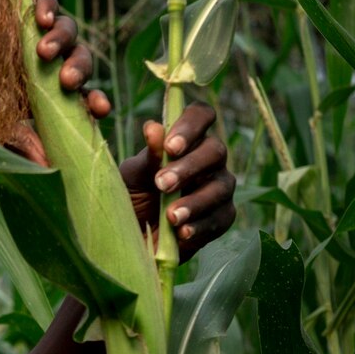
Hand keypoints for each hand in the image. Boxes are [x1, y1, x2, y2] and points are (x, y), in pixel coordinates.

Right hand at [0, 0, 109, 161]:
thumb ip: (21, 143)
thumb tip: (56, 167)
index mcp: (34, 95)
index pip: (75, 94)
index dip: (92, 98)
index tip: (100, 110)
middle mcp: (29, 64)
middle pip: (74, 57)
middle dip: (79, 67)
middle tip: (66, 81)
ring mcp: (14, 35)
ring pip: (59, 25)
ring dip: (63, 35)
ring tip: (46, 51)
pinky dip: (42, 1)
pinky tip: (40, 17)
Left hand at [120, 104, 235, 259]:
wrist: (133, 238)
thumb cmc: (133, 199)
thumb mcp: (133, 178)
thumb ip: (147, 156)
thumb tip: (153, 128)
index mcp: (186, 140)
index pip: (201, 116)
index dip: (191, 125)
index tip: (170, 147)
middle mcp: (208, 160)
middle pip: (216, 151)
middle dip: (189, 167)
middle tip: (161, 184)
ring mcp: (219, 188)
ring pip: (221, 187)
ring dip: (195, 202)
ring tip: (170, 216)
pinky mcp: (222, 218)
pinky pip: (221, 218)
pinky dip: (201, 226)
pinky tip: (182, 233)